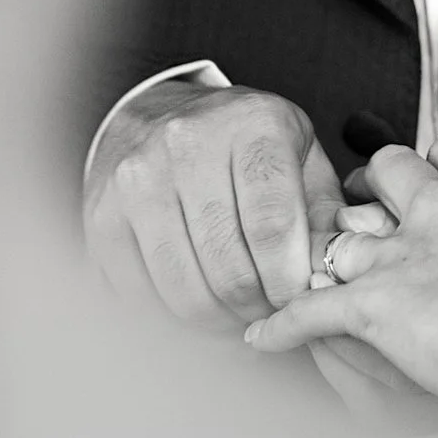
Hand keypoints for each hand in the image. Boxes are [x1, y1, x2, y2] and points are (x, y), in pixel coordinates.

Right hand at [83, 80, 341, 331]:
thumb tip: (335, 275)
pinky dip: (172, 319)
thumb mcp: (299, 156)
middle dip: (256, 308)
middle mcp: (188, 144)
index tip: (296, 303)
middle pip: (228, 267)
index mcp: (253, 125)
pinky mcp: (102, 213)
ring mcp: (138, 179)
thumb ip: (325, 213)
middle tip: (268, 315)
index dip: (288, 283)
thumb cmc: (243, 145)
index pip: (273, 228)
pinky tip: (195, 307)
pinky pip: (140, 295)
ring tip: (236, 315)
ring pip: (183, 290)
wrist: (157, 115)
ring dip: (216, 322)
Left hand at [247, 139, 437, 412]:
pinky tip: (260, 339)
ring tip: (308, 270)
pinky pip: (307, 309)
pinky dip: (280, 326)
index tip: (436, 177)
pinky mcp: (368, 302)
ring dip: (324, 255)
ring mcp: (400, 253)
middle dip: (370, 189)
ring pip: (340, 233)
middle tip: (363, 209)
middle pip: (385, 172)